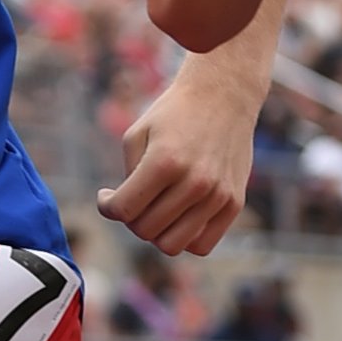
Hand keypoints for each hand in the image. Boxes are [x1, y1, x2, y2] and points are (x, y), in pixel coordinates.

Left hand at [99, 69, 257, 254]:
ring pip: (173, 245)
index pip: (124, 210)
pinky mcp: (234, 203)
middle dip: (131, 219)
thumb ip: (128, 178)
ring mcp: (217, 196)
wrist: (224, 95)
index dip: (107, 207)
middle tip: (134, 199)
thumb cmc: (174, 114)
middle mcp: (194, 182)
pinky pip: (202, 245)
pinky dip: (185, 238)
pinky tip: (179, 216)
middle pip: (146, 231)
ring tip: (155, 210)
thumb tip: (128, 214)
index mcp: (164, 162)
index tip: (107, 196)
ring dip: (156, 232)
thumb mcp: (137, 135)